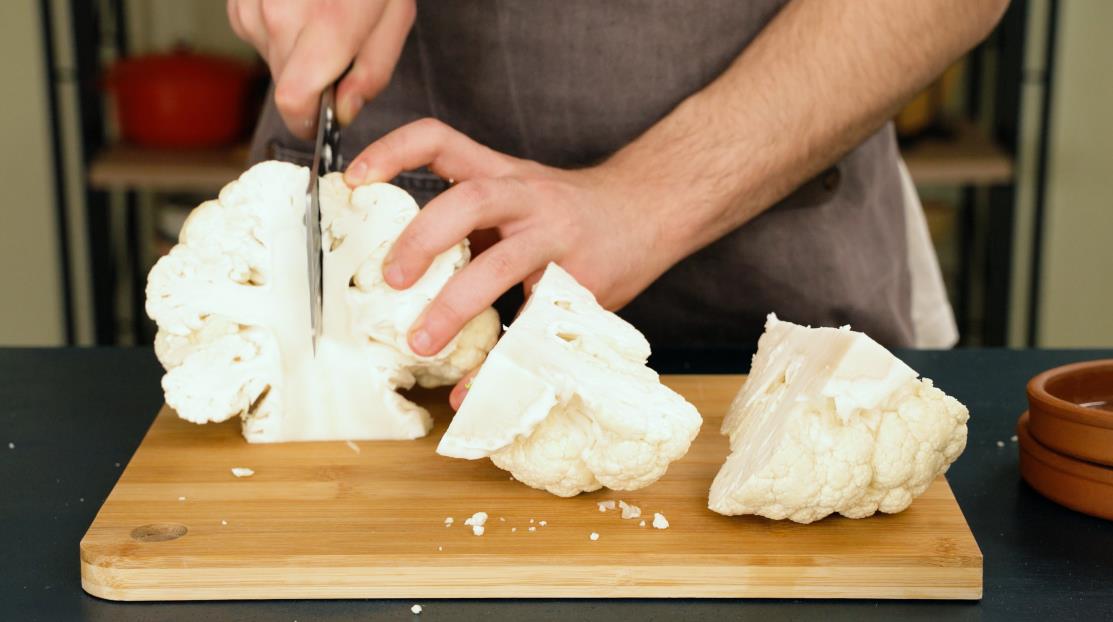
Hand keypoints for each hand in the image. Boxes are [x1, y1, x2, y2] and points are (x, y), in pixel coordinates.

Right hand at [227, 0, 414, 136]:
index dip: (306, 122)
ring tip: (321, 20)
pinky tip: (300, 9)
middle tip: (338, 53)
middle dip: (312, 85)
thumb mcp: (395, 17)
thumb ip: (372, 73)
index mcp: (327, 26)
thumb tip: (343, 112)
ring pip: (272, 62)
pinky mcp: (239, 1)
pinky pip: (258, 36)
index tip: (319, 125)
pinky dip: (280, 33)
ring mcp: (254, 6)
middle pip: (285, 86)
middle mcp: (281, 16)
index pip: (293, 101)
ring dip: (296, 57)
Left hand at [344, 118, 681, 358]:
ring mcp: (557, 240)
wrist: (651, 209)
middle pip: (471, 201)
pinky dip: (498, 364)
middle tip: (391, 279)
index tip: (353, 180)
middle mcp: (528, 198)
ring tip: (422, 342)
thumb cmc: (568, 210)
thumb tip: (396, 268)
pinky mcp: (581, 285)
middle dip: (423, 238)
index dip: (393, 152)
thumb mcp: (517, 193)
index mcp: (501, 173)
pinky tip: (471, 390)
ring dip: (455, 305)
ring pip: (502, 265)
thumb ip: (469, 220)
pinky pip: (534, 326)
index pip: (441, 139)